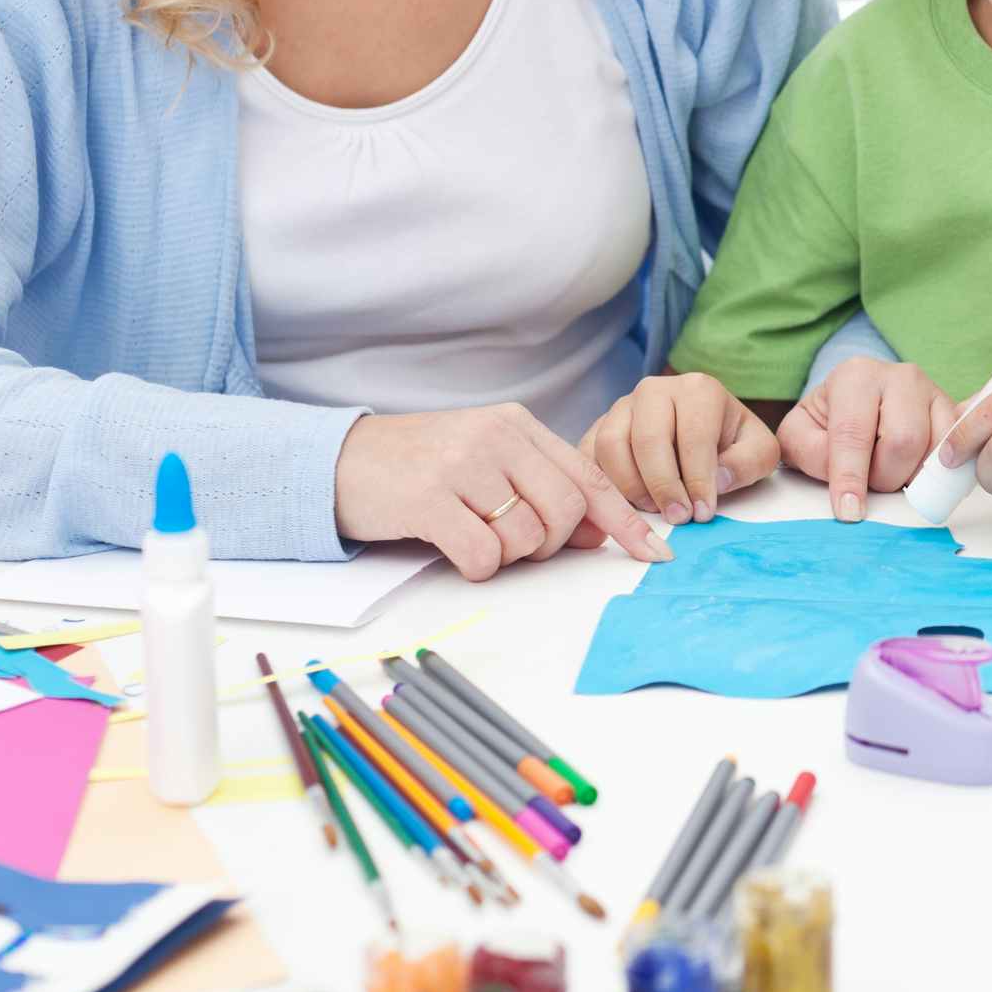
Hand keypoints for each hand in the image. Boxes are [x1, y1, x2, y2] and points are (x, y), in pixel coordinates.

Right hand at [333, 405, 671, 581]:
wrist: (336, 459)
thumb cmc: (420, 467)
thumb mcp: (487, 462)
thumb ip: (542, 488)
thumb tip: (601, 532)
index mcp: (518, 425)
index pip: (590, 477)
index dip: (626, 521)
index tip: (655, 554)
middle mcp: (496, 437)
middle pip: (566, 512)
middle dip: (550, 544)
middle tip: (514, 542)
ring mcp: (462, 464)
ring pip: (527, 537)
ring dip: (507, 555)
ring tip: (472, 534)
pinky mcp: (429, 498)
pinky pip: (484, 555)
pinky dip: (477, 566)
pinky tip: (452, 547)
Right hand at [579, 373, 781, 525]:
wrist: (706, 433)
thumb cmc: (732, 445)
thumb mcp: (759, 452)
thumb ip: (748, 463)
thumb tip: (716, 480)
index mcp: (698, 389)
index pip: (693, 436)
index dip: (697, 480)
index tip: (702, 512)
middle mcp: (655, 389)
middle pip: (648, 439)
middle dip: (663, 486)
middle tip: (678, 518)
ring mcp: (622, 406)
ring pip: (611, 445)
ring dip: (630, 486)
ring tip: (653, 510)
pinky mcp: (598, 426)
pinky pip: (587, 454)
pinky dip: (600, 483)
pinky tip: (622, 505)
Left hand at [777, 358, 952, 521]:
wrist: (857, 400)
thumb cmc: (827, 421)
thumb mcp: (799, 432)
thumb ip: (808, 452)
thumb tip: (844, 483)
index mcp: (855, 376)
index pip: (853, 432)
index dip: (850, 477)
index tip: (849, 512)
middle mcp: (900, 376)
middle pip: (903, 441)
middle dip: (884, 477)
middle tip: (870, 481)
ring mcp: (933, 391)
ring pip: (933, 450)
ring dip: (910, 476)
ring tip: (890, 472)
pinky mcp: (954, 411)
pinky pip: (956, 452)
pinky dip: (936, 474)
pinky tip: (915, 472)